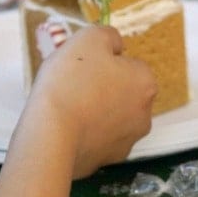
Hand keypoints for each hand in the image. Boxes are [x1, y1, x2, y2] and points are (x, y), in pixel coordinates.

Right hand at [21, 25, 156, 177]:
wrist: (51, 134)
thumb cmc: (71, 81)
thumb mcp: (89, 38)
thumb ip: (108, 36)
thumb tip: (116, 45)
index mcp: (145, 82)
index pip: (128, 64)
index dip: (103, 62)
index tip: (81, 66)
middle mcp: (145, 114)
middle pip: (122, 91)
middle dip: (102, 87)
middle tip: (72, 85)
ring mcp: (127, 141)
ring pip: (110, 116)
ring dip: (95, 111)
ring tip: (66, 107)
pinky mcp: (107, 160)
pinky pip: (97, 139)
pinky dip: (85, 133)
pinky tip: (66, 128)